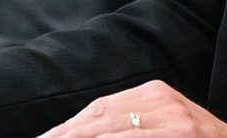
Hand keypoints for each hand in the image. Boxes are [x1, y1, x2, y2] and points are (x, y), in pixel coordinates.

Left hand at [38, 80, 226, 137]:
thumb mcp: (162, 125)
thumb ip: (128, 126)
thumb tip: (81, 131)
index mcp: (152, 92)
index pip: (100, 108)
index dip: (69, 126)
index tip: (47, 137)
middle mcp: (160, 99)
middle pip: (101, 117)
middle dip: (68, 134)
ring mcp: (171, 118)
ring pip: (114, 129)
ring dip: (80, 137)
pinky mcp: (180, 132)